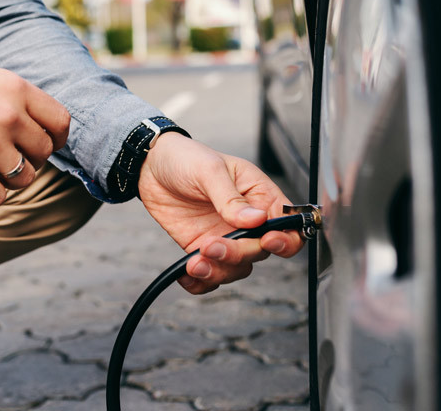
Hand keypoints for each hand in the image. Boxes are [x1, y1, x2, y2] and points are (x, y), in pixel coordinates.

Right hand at [0, 55, 69, 205]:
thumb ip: (15, 101)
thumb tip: (44, 131)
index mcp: (15, 88)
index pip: (61, 122)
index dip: (56, 137)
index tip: (44, 143)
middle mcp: (8, 116)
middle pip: (43, 153)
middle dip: (29, 158)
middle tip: (5, 155)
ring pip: (25, 178)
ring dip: (10, 178)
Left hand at [138, 133, 303, 293]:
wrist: (152, 165)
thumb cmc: (187, 158)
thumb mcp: (210, 170)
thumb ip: (231, 198)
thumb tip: (256, 219)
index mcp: (260, 196)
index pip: (288, 226)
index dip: (285, 240)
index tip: (266, 241)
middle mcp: (248, 222)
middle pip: (260, 252)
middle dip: (238, 254)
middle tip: (211, 245)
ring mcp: (226, 237)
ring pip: (237, 269)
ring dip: (218, 271)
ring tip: (195, 262)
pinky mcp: (203, 249)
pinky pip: (211, 275)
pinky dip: (201, 282)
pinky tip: (187, 275)